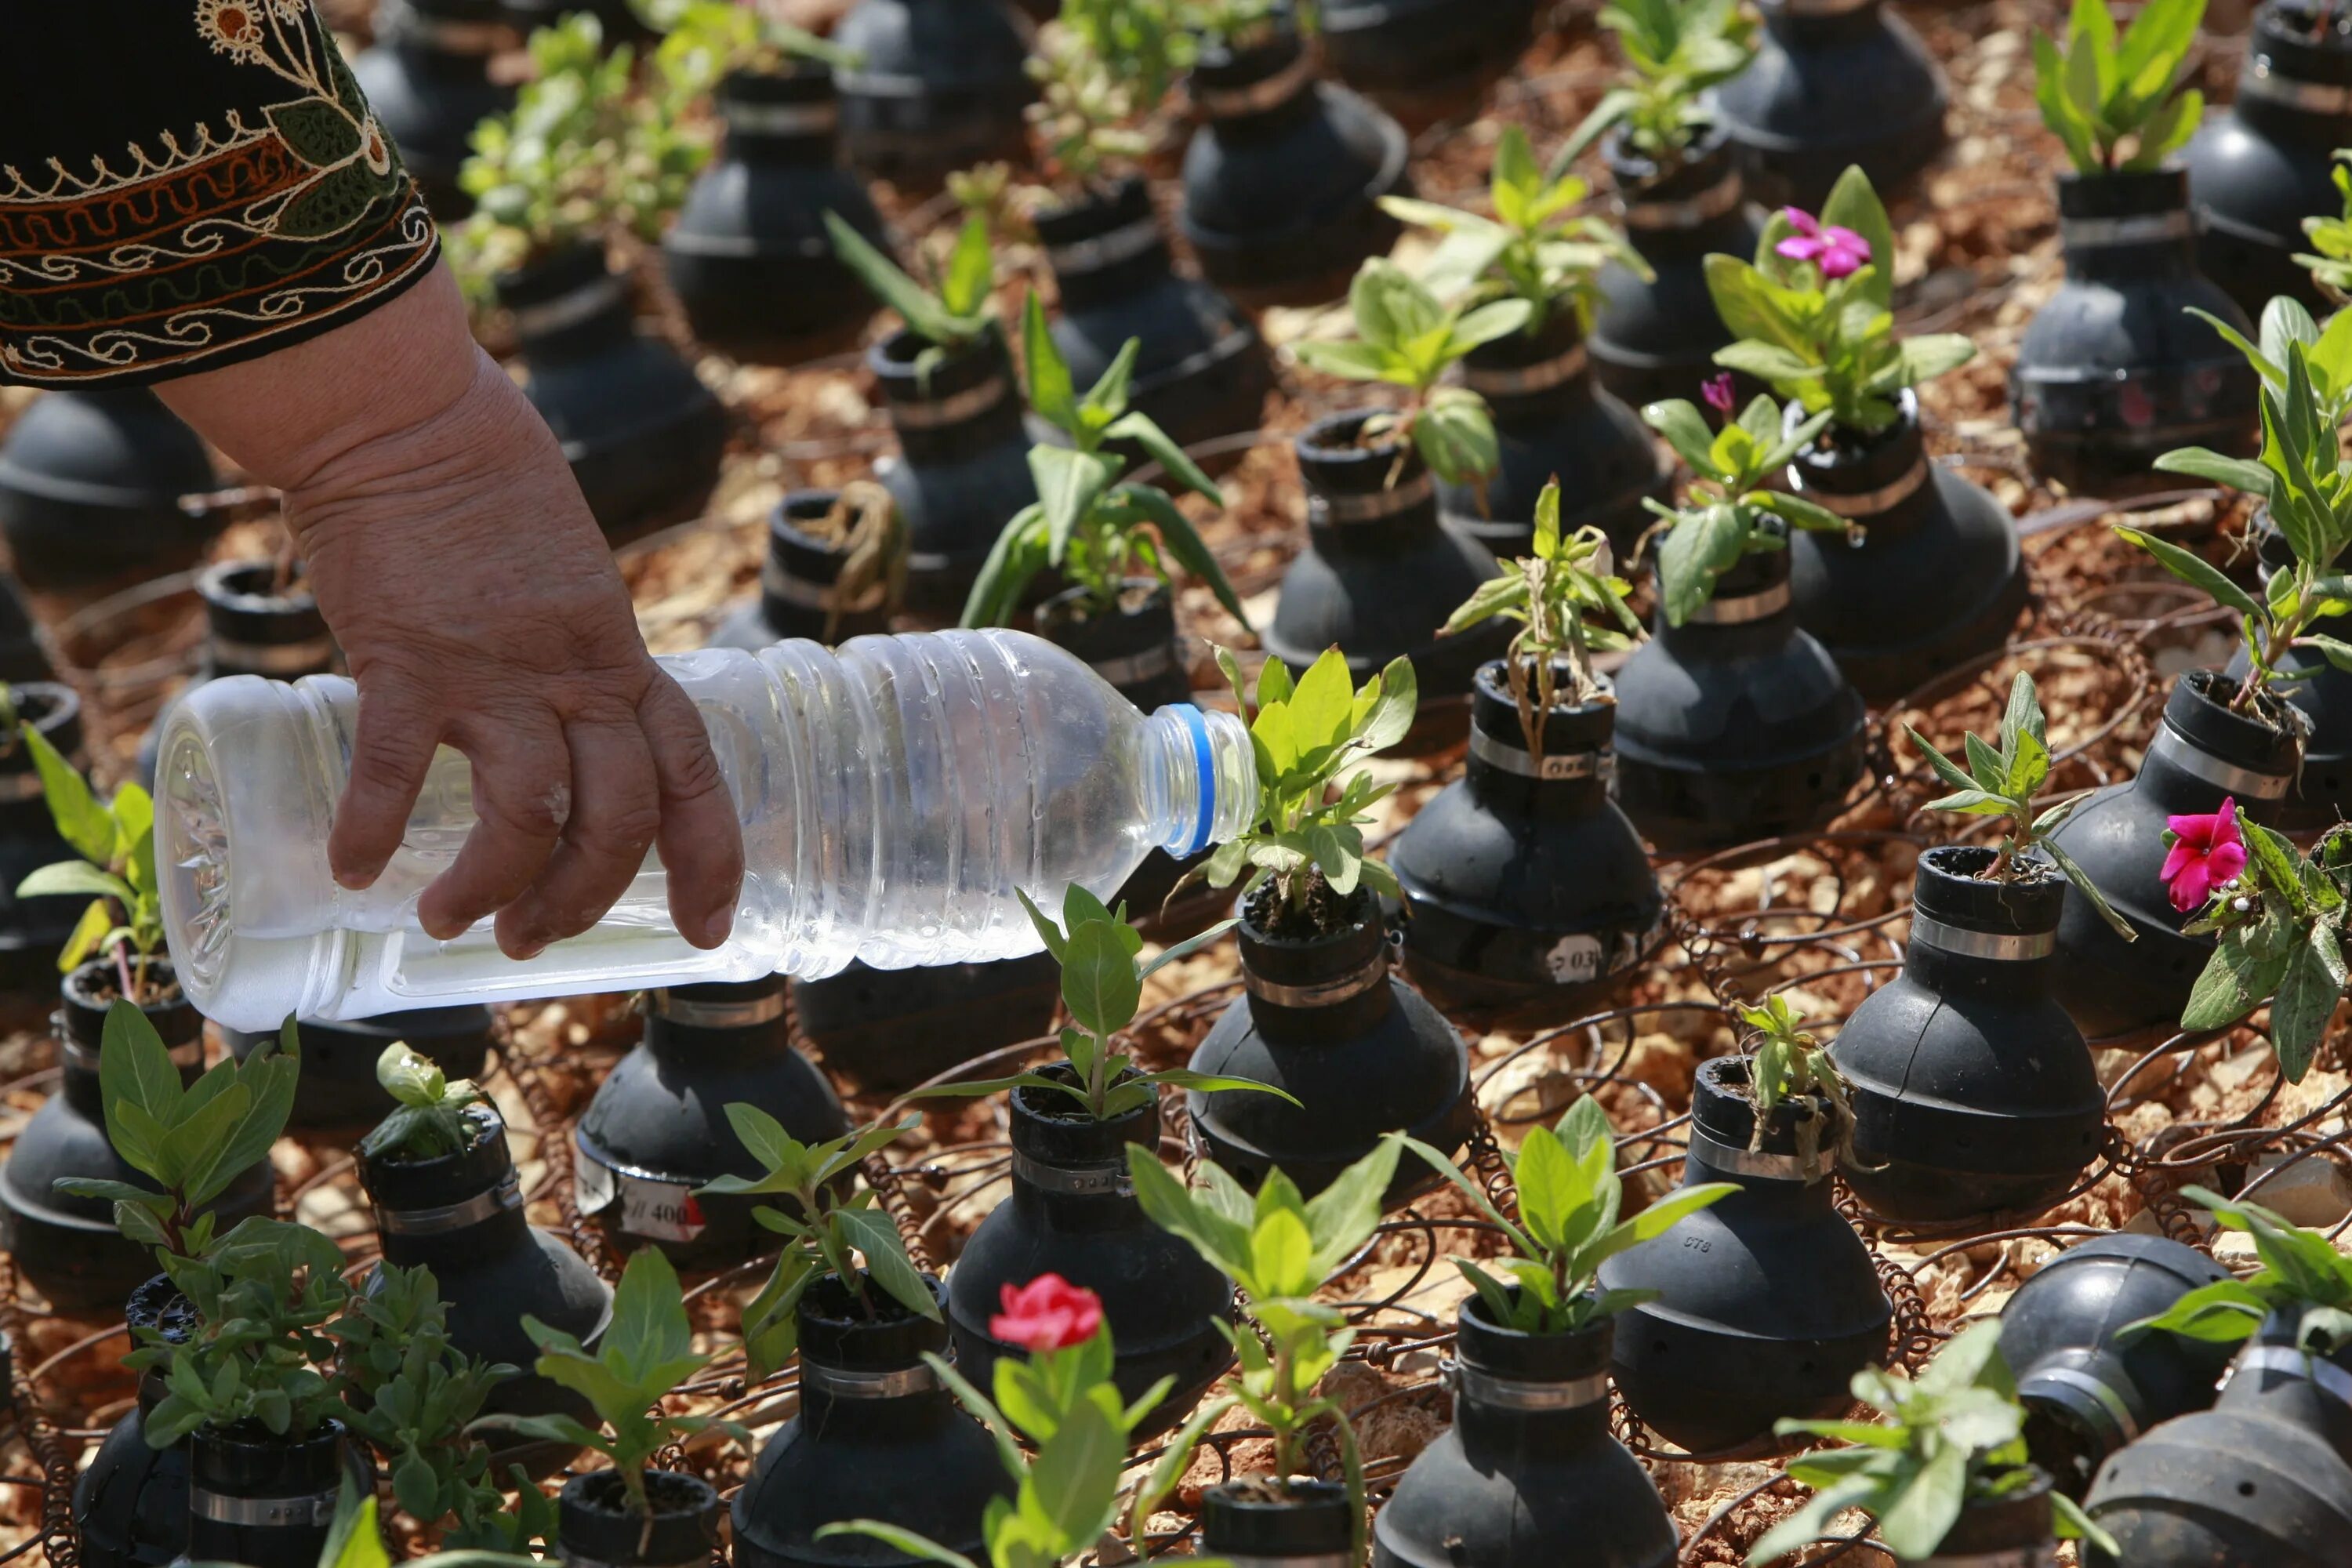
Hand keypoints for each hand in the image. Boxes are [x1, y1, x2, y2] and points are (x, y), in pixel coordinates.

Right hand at [156, 262, 742, 957]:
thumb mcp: (566, 586)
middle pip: (619, 818)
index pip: (694, 774)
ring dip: (493, 887)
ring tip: (448, 922)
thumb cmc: (486, 497)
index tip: (707, 929)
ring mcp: (497, 671)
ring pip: (530, 815)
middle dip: (584, 898)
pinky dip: (374, 830)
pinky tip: (351, 866)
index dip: (710, 858)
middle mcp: (577, 675)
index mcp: (620, 659)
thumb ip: (572, 658)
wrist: (409, 419)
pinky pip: (400, 769)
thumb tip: (559, 730)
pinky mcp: (410, 657)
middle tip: (530, 938)